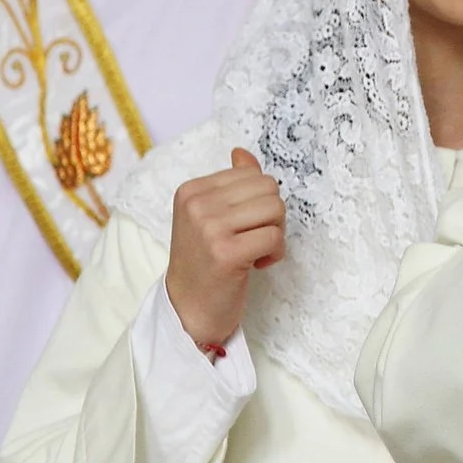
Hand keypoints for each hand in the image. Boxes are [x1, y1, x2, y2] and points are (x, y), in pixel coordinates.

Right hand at [163, 148, 283, 348]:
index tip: (244, 226)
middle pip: (268, 188)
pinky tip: (257, 265)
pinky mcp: (226, 253)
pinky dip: (275, 253)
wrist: (187, 309)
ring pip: (275, 209)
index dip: (260, 201)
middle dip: (272, 215)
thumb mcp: (210, 217)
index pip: (252, 174)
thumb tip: (242, 153)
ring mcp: (210, 228)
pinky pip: (274, 237)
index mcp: (191, 190)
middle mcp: (197, 205)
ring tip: (256, 251)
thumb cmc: (204, 262)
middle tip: (255, 238)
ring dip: (275, 234)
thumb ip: (230, 184)